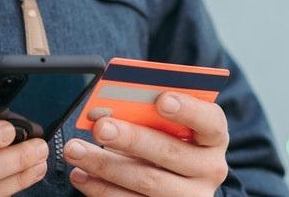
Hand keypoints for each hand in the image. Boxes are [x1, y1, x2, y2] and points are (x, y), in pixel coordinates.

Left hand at [63, 92, 228, 195]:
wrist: (176, 181)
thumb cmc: (167, 138)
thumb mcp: (166, 123)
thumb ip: (145, 111)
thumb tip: (104, 106)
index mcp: (213, 137)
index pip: (210, 121)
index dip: (187, 109)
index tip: (161, 99)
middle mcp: (209, 169)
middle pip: (170, 153)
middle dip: (131, 138)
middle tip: (100, 127)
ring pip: (147, 182)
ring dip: (105, 165)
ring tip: (75, 150)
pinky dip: (102, 190)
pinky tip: (81, 176)